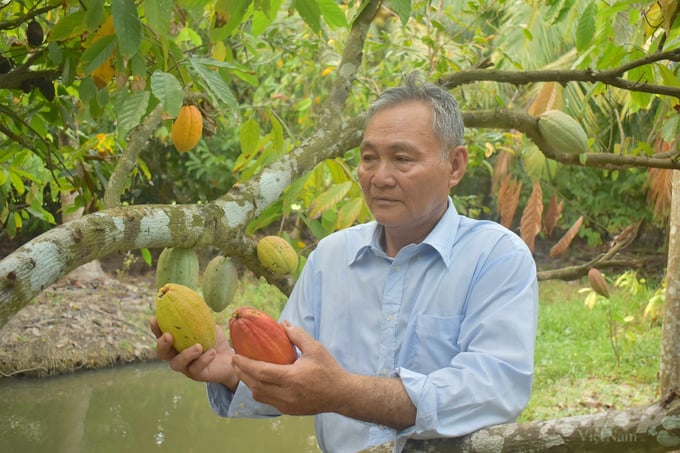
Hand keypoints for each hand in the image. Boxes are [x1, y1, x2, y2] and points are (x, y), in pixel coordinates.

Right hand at [150, 317, 237, 389]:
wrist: (230, 358)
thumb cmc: (215, 340)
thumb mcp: (208, 326)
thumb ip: (198, 316)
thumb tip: (192, 300)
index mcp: (176, 343)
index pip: (162, 336)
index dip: (156, 329)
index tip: (154, 319)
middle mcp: (177, 356)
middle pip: (162, 354)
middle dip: (162, 345)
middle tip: (168, 335)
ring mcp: (186, 367)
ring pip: (177, 364)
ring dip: (185, 354)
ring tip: (198, 346)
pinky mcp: (197, 375)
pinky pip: (196, 369)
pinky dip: (203, 360)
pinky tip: (211, 352)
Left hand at [231, 321, 348, 414]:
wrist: (341, 395)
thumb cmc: (329, 370)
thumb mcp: (315, 348)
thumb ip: (297, 335)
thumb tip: (282, 323)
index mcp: (292, 378)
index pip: (261, 372)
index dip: (245, 364)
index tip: (235, 356)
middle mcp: (287, 395)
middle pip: (255, 385)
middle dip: (242, 373)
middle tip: (235, 362)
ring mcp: (287, 405)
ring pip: (259, 396)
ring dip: (249, 383)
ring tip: (244, 371)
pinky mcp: (288, 411)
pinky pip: (268, 401)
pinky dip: (260, 391)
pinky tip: (259, 381)